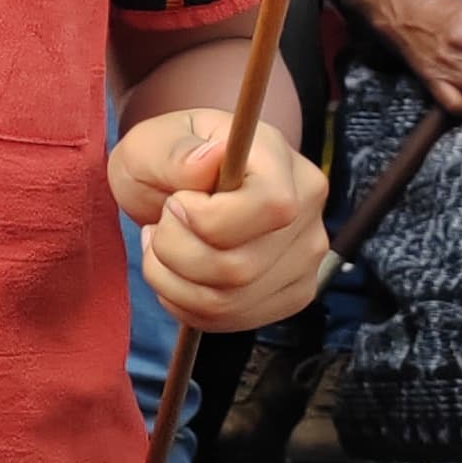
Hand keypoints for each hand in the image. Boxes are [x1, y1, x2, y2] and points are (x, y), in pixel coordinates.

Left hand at [112, 107, 331, 330]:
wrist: (180, 186)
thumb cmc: (169, 160)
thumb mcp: (153, 143)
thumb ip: (175, 153)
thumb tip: (210, 159)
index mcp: (282, 163)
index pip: (272, 207)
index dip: (209, 218)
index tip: (174, 203)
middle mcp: (307, 214)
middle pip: (241, 266)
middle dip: (176, 251)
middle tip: (160, 223)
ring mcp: (304, 261)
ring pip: (229, 301)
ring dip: (172, 279)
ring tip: (162, 245)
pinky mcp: (289, 296)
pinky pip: (230, 319)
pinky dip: (184, 303)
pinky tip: (176, 271)